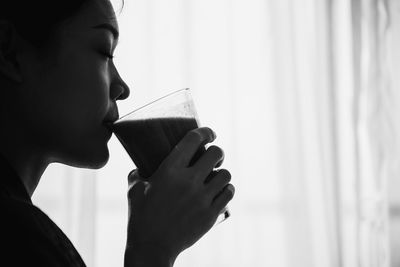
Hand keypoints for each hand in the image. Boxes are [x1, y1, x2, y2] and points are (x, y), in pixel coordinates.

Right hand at [125, 127, 234, 265]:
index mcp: (170, 170)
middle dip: (216, 152)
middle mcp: (189, 181)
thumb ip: (138, 174)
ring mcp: (202, 198)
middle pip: (216, 154)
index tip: (209, 134)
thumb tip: (141, 167)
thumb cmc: (141, 218)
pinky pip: (228, 194)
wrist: (152, 248)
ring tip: (216, 176)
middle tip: (212, 157)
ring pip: (226, 174)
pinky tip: (221, 190)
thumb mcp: (134, 191)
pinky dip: (226, 189)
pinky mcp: (210, 214)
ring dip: (222, 173)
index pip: (194, 140)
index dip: (206, 132)